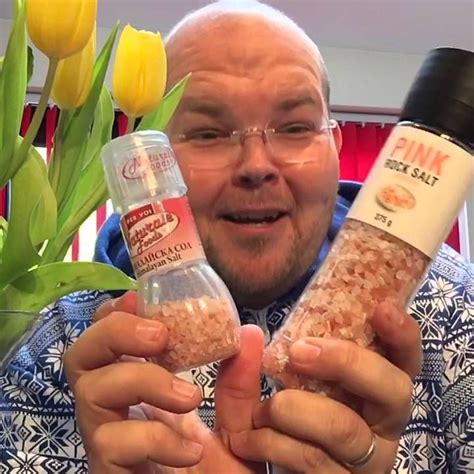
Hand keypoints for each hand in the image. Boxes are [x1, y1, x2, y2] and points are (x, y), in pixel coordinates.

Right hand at [64, 291, 264, 473]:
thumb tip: (250, 332)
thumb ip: (239, 383)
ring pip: (91, 390)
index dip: (116, 313)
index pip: (107, 337)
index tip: (140, 299)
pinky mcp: (107, 469)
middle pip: (81, 355)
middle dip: (116, 333)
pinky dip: (154, 438)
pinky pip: (113, 444)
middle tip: (160, 336)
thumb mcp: (235, 421)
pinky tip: (189, 450)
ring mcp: (105, 437)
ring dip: (141, 380)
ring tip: (188, 396)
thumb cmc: (214, 468)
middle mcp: (112, 405)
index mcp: (137, 383)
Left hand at [227, 302, 421, 472]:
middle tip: (299, 351)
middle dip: (346, 361)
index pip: (403, 361)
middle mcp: (379, 427)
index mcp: (368, 393)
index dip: (402, 336)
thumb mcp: (255, 398)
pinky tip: (248, 441)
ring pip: (346, 427)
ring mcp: (367, 463)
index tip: (381, 309)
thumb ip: (249, 370)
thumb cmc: (269, 433)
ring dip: (294, 409)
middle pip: (394, 390)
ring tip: (262, 409)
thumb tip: (250, 332)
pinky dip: (273, 443)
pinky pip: (313, 459)